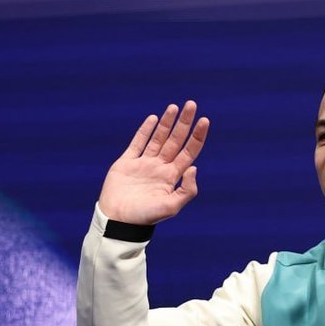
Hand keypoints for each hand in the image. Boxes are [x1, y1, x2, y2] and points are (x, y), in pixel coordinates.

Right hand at [98, 101, 209, 224]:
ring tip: (174, 107)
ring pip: (158, 138)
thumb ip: (186, 190)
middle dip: (184, 123)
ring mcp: (144, 164)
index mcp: (172, 177)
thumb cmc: (146, 217)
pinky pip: (137, 143)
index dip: (197, 136)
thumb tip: (194, 168)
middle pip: (175, 140)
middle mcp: (160, 167)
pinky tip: (153, 119)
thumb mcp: (171, 207)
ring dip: (166, 122)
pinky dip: (145, 130)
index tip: (204, 120)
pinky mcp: (127, 163)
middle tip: (192, 104)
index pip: (189, 152)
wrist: (119, 221)